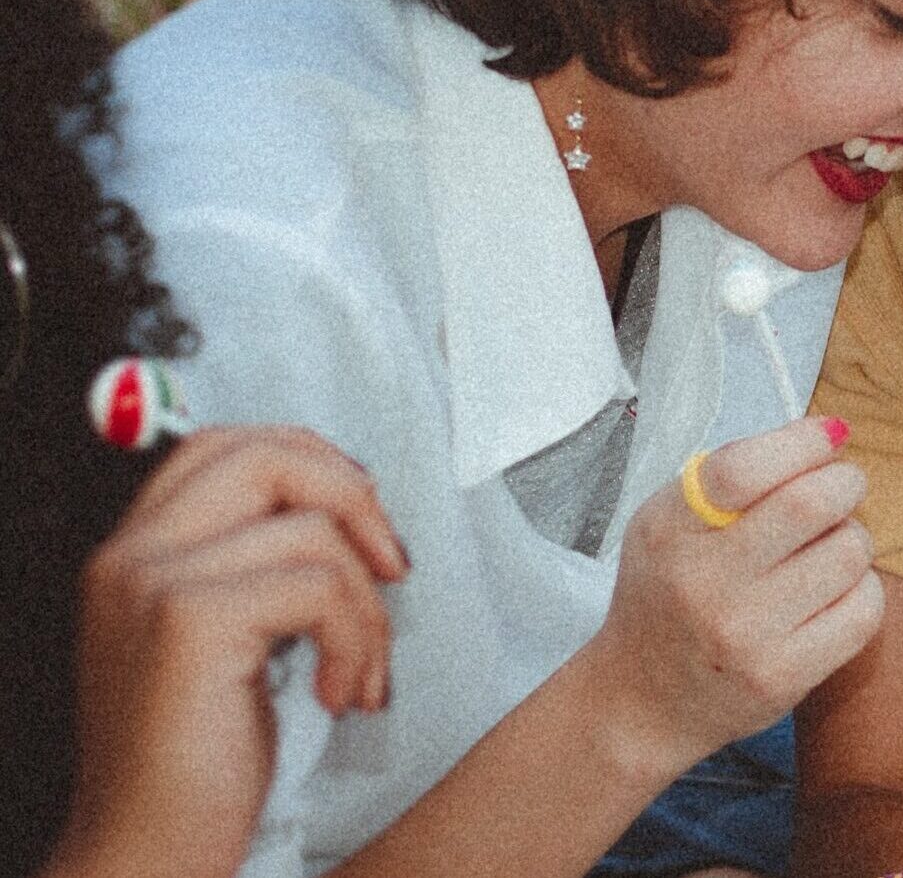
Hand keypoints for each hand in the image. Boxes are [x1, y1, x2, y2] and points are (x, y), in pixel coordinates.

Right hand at [48, 426, 407, 877]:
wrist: (147, 852)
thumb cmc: (198, 761)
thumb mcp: (225, 642)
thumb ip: (256, 566)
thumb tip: (353, 507)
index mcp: (135, 551)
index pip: (226, 444)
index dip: (313, 462)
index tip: (364, 522)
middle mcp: (132, 554)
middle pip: (269, 455)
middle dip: (356, 501)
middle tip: (391, 570)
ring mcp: (154, 581)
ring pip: (316, 531)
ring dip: (368, 608)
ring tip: (359, 673)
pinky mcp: (190, 620)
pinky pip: (322, 587)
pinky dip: (356, 644)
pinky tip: (340, 696)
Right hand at [587, 417, 884, 776]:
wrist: (643, 701)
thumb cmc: (668, 593)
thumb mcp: (668, 522)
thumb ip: (732, 474)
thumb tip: (826, 434)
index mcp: (671, 532)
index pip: (744, 468)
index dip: (803, 442)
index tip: (830, 434)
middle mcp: (705, 584)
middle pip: (809, 504)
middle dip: (844, 482)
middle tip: (842, 486)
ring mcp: (746, 636)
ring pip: (848, 554)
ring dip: (854, 537)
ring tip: (830, 545)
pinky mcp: (784, 678)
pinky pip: (863, 610)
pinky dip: (862, 588)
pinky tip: (836, 591)